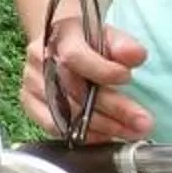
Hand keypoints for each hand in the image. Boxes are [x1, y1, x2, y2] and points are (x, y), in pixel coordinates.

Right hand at [23, 14, 152, 144]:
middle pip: (74, 91)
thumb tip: (136, 55)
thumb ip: (124, 45)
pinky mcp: (29, 102)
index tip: (127, 78)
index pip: (74, 57)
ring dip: (103, 127)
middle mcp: (40, 58)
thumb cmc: (89, 42)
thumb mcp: (109, 36)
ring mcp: (32, 82)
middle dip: (113, 109)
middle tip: (142, 122)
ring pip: (66, 113)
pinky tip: (105, 137)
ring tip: (130, 132)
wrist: (63, 43)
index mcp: (60, 35)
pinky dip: (82, 135)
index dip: (102, 71)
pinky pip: (53, 127)